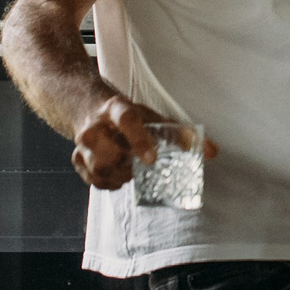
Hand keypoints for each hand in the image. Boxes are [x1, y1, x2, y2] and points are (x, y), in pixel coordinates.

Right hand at [70, 96, 220, 188]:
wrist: (86, 106)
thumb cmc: (123, 113)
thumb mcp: (151, 115)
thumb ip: (181, 133)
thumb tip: (213, 152)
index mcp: (116, 108)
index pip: (126, 120)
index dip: (139, 139)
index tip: (151, 159)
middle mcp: (96, 125)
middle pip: (108, 154)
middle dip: (129, 166)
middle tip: (142, 166)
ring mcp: (83, 142)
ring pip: (98, 169)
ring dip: (119, 177)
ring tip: (131, 172)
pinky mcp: (77, 157)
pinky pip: (92, 179)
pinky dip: (107, 184)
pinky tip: (118, 179)